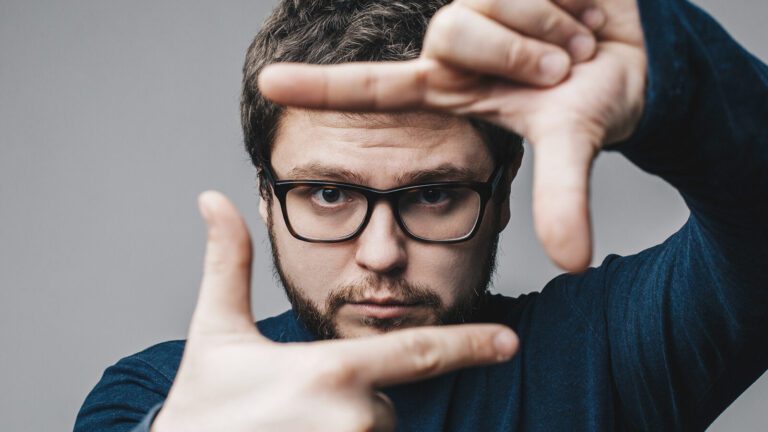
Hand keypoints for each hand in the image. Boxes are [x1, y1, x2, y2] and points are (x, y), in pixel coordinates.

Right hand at [151, 191, 517, 431]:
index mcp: (331, 372)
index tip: (510, 340)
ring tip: (293, 428)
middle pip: (385, 403)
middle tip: (297, 406)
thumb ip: (228, 263)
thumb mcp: (217, 333)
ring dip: (346, 426)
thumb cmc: (201, 406)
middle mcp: (354, 418)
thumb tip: (212, 198)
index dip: (470, 344)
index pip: (418, 353)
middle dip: (354, 397)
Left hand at [257, 0, 646, 270]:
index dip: (322, 90)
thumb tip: (574, 263)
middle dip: (519, 57)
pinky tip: (579, 8)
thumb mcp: (571, 144)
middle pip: (451, 35)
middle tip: (562, 71)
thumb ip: (563, 198)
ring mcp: (475, 5)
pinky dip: (565, 0)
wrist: (639, 53)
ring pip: (487, 5)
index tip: (268, 86)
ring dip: (547, 30)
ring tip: (575, 42)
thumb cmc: (592, 97)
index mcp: (449, 91)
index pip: (373, 89)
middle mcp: (451, 46)